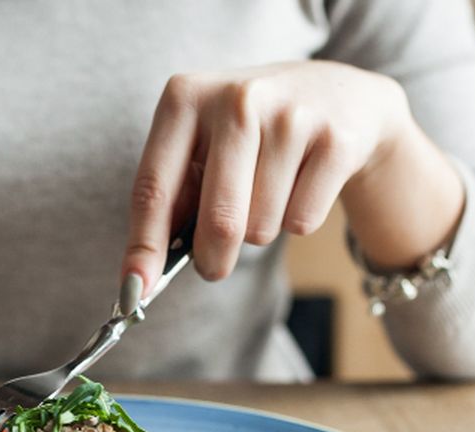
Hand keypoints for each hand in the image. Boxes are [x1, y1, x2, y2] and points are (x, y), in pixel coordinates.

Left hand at [120, 61, 449, 289]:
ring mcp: (291, 116)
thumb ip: (173, 200)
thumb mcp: (202, 146)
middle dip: (212, 259)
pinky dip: (297, 220)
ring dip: (260, 230)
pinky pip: (301, 222)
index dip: (144, 247)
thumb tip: (142, 276)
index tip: (134, 292)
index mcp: (185, 97)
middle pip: (218, 221)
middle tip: (213, 266)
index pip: (154, 188)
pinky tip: (302, 182)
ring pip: (261, 228)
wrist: (340, 95)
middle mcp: (236, 99)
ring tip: (270, 190)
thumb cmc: (250, 135)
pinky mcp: (336, 140)